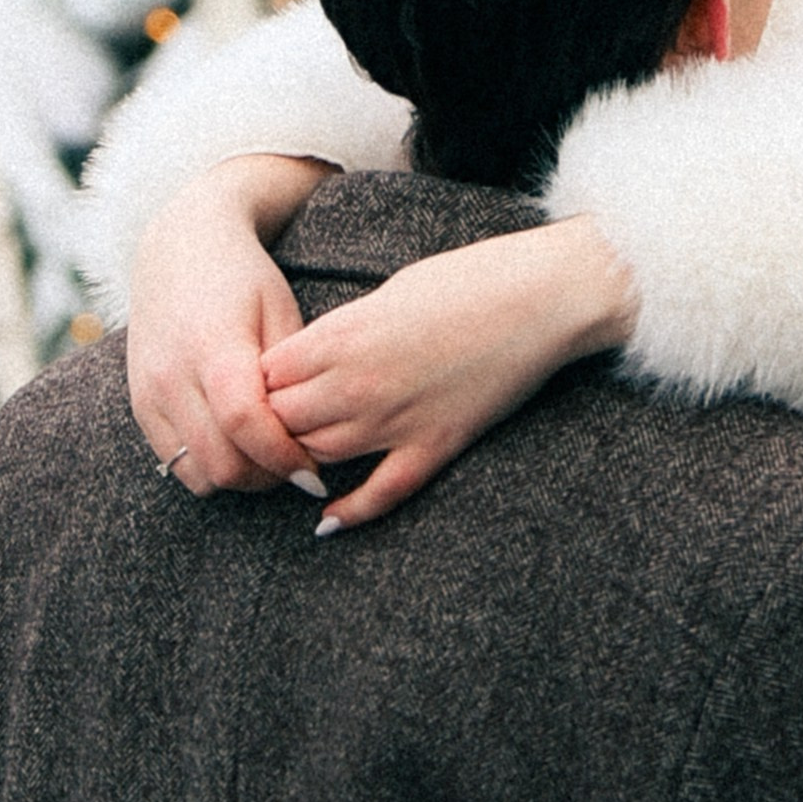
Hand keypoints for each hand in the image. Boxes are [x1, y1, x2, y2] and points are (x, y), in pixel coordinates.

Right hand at [128, 156, 329, 494]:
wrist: (179, 248)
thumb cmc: (246, 279)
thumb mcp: (282, 314)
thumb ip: (290, 378)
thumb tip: (311, 439)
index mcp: (212, 345)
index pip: (246, 424)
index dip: (285, 458)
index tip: (315, 473)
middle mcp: (171, 374)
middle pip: (221, 461)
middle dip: (266, 476)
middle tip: (298, 469)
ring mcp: (148, 392)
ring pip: (197, 473)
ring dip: (238, 478)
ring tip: (268, 458)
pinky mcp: (139, 405)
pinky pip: (174, 463)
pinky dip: (209, 467)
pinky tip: (237, 447)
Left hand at [261, 215, 637, 532]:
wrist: (541, 296)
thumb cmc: (468, 279)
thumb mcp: (388, 292)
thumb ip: (344, 330)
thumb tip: (317, 355)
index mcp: (341, 336)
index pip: (265, 376)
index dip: (261, 381)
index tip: (270, 380)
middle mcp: (357, 383)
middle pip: (283, 420)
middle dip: (276, 420)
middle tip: (280, 418)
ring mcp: (396, 419)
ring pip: (320, 455)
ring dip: (306, 456)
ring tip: (299, 453)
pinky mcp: (435, 445)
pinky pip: (381, 492)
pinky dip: (350, 512)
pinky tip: (328, 522)